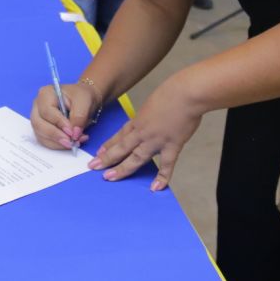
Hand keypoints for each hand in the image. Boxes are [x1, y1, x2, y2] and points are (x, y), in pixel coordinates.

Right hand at [30, 83, 97, 150]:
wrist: (83, 101)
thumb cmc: (81, 96)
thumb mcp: (85, 101)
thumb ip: (79, 116)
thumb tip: (74, 133)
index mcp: (46, 94)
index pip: (47, 111)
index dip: (59, 123)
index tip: (72, 132)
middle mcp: (38, 106)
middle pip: (39, 124)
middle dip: (56, 136)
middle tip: (71, 142)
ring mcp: (38, 118)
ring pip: (41, 135)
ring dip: (58, 143)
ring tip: (75, 142)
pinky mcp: (42, 129)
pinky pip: (45, 141)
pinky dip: (58, 145)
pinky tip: (71, 143)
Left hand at [88, 77, 203, 191]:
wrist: (186, 93)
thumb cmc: (172, 92)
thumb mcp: (153, 102)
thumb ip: (150, 115)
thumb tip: (152, 119)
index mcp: (139, 120)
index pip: (120, 135)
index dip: (108, 145)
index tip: (99, 153)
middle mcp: (143, 132)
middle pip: (121, 147)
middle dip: (106, 158)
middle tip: (93, 167)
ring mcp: (156, 140)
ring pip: (135, 158)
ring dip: (122, 169)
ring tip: (109, 177)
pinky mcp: (172, 146)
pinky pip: (166, 165)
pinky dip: (161, 178)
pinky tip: (155, 188)